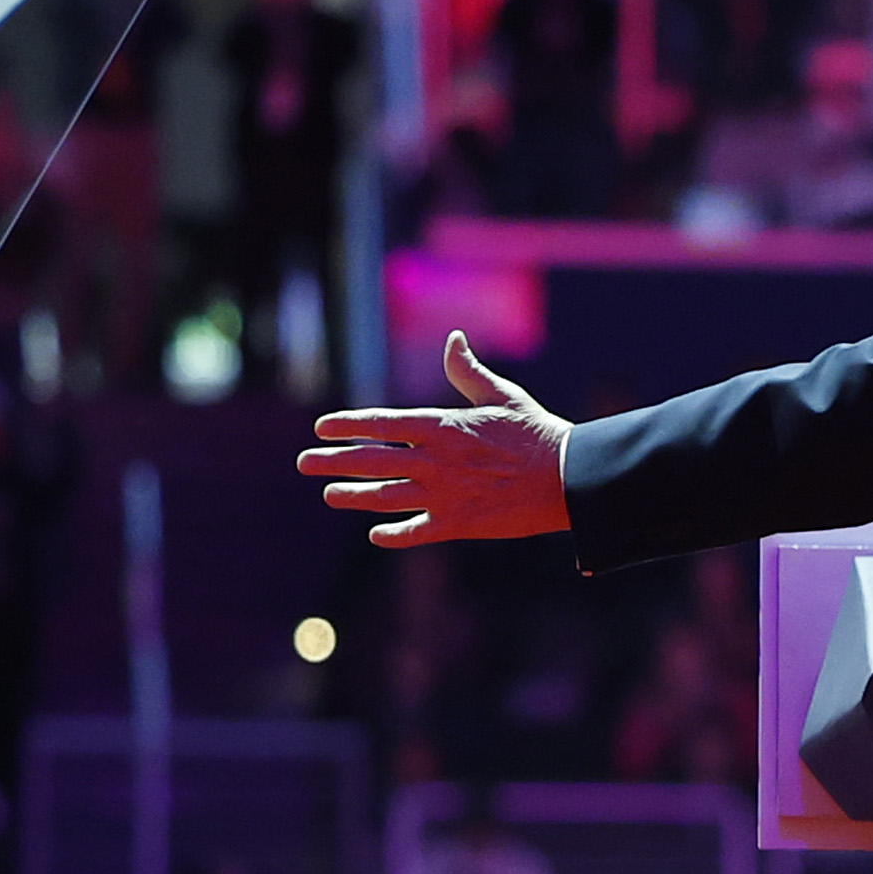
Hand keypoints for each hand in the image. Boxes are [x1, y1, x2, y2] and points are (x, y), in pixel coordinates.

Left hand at [301, 332, 573, 547]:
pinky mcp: (457, 523)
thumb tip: (454, 339)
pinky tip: (376, 534)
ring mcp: (442, 495)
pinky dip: (393, 534)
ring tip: (329, 494)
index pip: (381, 423)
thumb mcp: (501, 395)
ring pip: (383, 496)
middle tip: (305, 462)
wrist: (567, 478)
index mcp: (441, 426)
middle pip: (370, 460)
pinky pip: (415, 531)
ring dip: (352, 495)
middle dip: (332, 461)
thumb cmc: (536, 433)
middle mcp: (433, 461)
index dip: (348, 425)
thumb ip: (468, 371)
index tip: (322, 427)